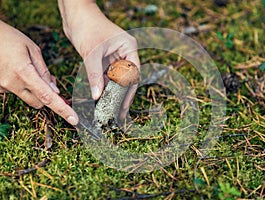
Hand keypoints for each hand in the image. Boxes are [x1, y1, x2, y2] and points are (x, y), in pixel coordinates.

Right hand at [0, 20, 77, 124]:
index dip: (63, 109)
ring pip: (28, 98)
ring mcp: (2, 88)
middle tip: (51, 81)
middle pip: (39, 102)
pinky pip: (15, 92)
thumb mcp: (32, 49)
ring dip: (34, 90)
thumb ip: (44, 72)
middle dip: (48, 96)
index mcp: (23, 73)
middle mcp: (11, 84)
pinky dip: (21, 86)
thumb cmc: (9, 38)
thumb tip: (55, 91)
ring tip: (29, 70)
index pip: (48, 97)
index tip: (74, 119)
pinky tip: (16, 71)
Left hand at [58, 0, 139, 118]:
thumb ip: (94, 75)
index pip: (133, 73)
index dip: (129, 91)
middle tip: (118, 113)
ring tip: (109, 110)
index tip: (124, 106)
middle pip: (125, 79)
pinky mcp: (103, 60)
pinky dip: (102, 87)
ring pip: (115, 80)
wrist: (74, 14)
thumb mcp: (91, 53)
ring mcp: (114, 57)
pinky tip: (101, 99)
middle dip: (121, 96)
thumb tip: (96, 95)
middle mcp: (124, 53)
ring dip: (111, 94)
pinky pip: (105, 77)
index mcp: (129, 48)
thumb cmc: (86, 26)